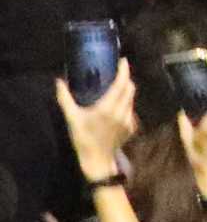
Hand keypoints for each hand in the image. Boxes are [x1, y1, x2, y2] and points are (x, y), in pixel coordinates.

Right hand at [59, 61, 132, 181]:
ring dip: (126, 92)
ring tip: (116, 89)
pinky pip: (131, 110)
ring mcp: (129, 119)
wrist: (96, 160)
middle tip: (118, 73)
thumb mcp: (72, 118)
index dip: (124, 70)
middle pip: (130, 88)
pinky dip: (126, 105)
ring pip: (131, 99)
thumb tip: (59, 82)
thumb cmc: (83, 138)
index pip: (121, 83)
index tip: (123, 61)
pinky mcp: (132, 127)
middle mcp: (122, 111)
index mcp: (108, 107)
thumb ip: (65, 99)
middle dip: (126, 79)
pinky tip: (116, 108)